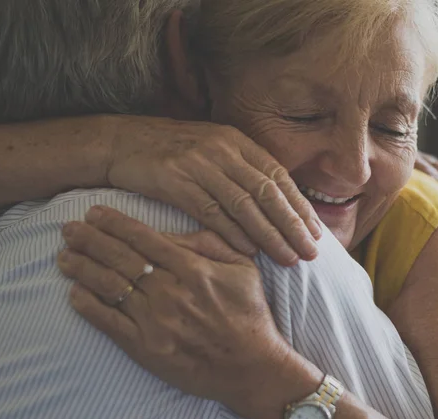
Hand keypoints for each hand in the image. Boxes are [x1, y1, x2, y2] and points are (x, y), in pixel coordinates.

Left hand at [57, 205, 297, 418]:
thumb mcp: (242, 269)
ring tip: (64, 257)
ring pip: (109, 287)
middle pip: (119, 258)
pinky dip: (87, 306)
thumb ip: (209, 243)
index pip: (143, 238)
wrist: (252, 368)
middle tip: (68, 229)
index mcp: (193, 269)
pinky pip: (109, 323)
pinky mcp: (146, 348)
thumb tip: (170, 232)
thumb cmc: (249, 315)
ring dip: (82, 268)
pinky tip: (74, 292)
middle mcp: (170, 292)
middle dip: (89, 239)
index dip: (114, 223)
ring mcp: (155, 321)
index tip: (94, 213)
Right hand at [106, 116, 321, 265]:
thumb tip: (273, 203)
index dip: (300, 206)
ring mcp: (199, 164)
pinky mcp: (175, 180)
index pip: (278, 176)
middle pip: (267, 192)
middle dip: (293, 225)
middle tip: (311, 253)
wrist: (121, 141)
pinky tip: (250, 251)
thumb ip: (241, 170)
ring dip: (270, 235)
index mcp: (236, 141)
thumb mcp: (211, 151)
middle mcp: (222, 150)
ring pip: (244, 204)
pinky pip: (211, 211)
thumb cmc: (171, 152)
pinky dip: (233, 233)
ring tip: (288, 258)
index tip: (316, 233)